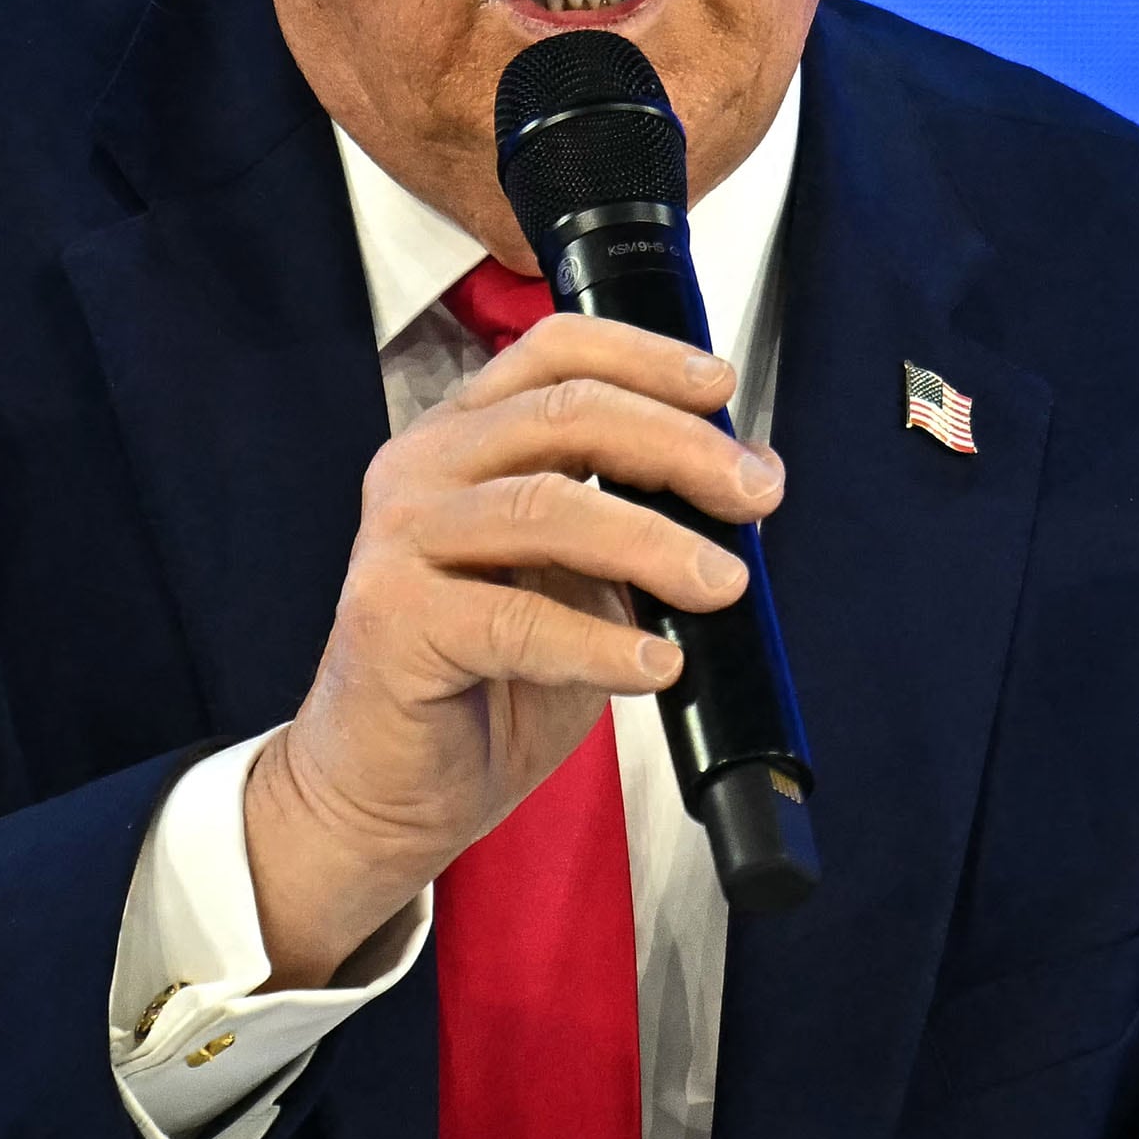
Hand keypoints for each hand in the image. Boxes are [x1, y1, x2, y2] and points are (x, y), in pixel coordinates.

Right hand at [236, 311, 785, 985]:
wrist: (384, 788)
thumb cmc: (481, 681)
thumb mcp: (577, 583)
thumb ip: (637, 523)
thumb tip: (748, 477)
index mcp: (465, 436)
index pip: (554, 350)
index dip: (645, 355)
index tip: (721, 388)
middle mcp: (422, 467)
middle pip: (564, 413)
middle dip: (676, 445)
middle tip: (754, 492)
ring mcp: (399, 540)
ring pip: (544, 505)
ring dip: (652, 541)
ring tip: (720, 584)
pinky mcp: (393, 622)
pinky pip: (514, 620)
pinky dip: (598, 643)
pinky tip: (655, 666)